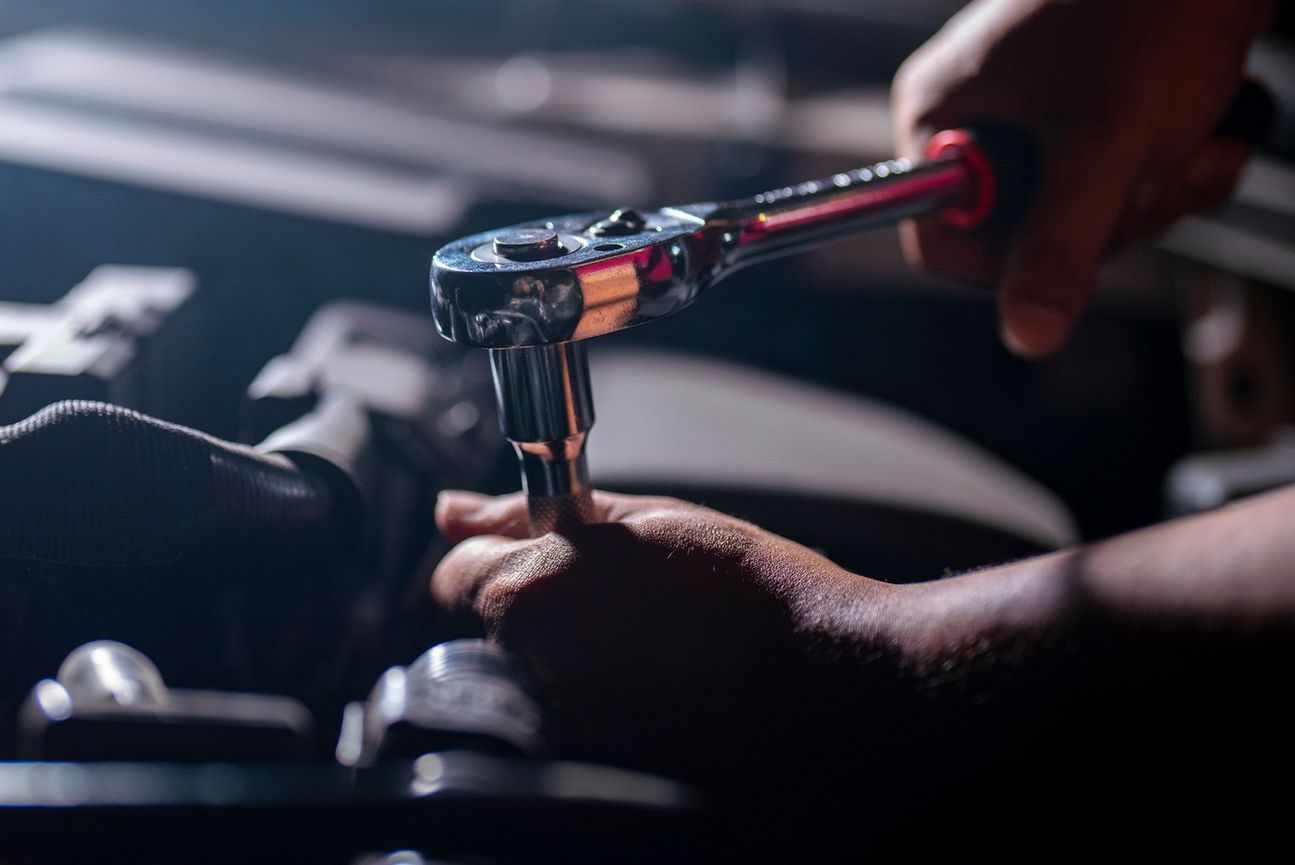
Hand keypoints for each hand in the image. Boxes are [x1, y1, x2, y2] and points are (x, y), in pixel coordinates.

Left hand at [430, 488, 903, 777]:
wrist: (843, 697)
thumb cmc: (754, 599)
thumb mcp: (642, 526)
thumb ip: (528, 517)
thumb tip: (450, 510)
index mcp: (525, 601)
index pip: (450, 578)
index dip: (501, 564)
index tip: (549, 570)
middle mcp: (526, 681)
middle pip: (484, 640)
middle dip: (531, 622)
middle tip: (616, 616)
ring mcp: (558, 745)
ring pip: (523, 693)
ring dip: (562, 673)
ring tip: (650, 662)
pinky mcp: (594, 784)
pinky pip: (564, 742)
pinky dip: (598, 722)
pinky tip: (660, 706)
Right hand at [892, 0, 1267, 357]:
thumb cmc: (1151, 22)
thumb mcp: (1105, 151)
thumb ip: (1059, 248)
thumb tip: (1025, 337)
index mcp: (936, 116)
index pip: (938, 240)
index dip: (1016, 261)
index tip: (1086, 240)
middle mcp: (966, 110)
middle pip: (1018, 232)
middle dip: (1111, 220)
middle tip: (1167, 174)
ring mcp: (1024, 103)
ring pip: (1078, 207)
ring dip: (1153, 195)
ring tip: (1202, 143)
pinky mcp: (1078, 97)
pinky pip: (1110, 172)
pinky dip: (1164, 166)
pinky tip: (1206, 130)